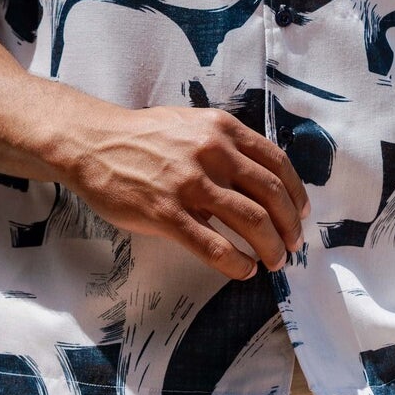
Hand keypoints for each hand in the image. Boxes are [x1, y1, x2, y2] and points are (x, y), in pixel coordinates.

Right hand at [63, 105, 310, 280]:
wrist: (92, 143)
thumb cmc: (142, 136)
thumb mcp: (191, 124)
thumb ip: (224, 143)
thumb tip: (258, 175)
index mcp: (222, 129)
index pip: (276, 163)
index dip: (296, 193)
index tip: (301, 213)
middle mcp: (212, 153)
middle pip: (271, 195)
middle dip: (289, 226)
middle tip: (292, 245)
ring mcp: (190, 184)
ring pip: (251, 222)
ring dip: (271, 247)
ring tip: (274, 262)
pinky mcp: (167, 214)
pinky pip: (215, 246)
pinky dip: (237, 263)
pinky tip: (244, 270)